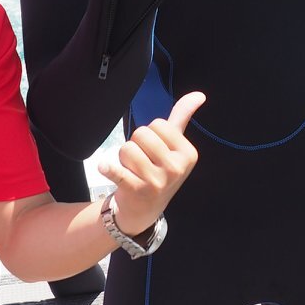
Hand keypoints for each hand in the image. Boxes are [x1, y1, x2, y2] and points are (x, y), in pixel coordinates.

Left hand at [96, 91, 204, 234]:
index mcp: (188, 154)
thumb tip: (198, 95)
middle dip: (136, 145)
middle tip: (141, 163)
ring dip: (123, 158)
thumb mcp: (174, 147)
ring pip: (127, 148)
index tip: (155, 152)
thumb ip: (182, 118)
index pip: (159, 124)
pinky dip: (107, 168)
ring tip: (132, 172)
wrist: (144, 209)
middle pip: (142, 134)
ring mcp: (158, 181)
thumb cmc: (158, 171)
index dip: (151, 135)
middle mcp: (176, 168)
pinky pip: (116, 170)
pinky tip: (105, 169)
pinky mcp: (137, 191)